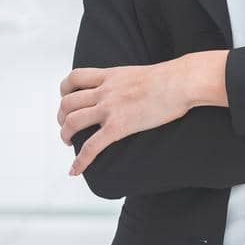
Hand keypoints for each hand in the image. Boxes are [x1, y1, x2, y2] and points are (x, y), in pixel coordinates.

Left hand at [57, 52, 222, 175]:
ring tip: (69, 142)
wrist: (182, 81)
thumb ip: (130, 81)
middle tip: (67, 127)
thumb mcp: (142, 73)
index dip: (65, 91)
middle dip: (62, 117)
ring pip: (72, 122)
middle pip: (68, 102)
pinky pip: (91, 146)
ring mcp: (110, 108)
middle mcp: (105, 91)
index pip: (74, 78)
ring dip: (65, 135)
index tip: (68, 100)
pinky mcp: (119, 126)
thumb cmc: (173, 78)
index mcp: (110, 76)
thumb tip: (137, 90)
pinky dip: (80, 161)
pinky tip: (75, 170)